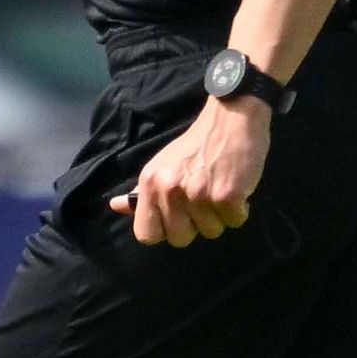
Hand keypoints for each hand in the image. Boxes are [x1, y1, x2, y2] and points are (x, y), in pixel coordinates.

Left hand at [113, 94, 270, 246]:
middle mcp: (169, 190)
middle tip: (203, 200)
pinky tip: (236, 187)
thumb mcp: (161, 165)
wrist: (230, 118)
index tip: (177, 219)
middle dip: (195, 225)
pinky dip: (240, 209)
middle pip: (179, 239)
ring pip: (211, 231)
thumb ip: (141, 191)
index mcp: (150, 183)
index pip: (146, 234)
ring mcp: (198, 193)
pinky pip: (234, 221)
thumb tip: (116, 206)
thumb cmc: (196, 146)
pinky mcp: (226, 195)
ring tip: (219, 187)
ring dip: (220, 215)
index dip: (164, 231)